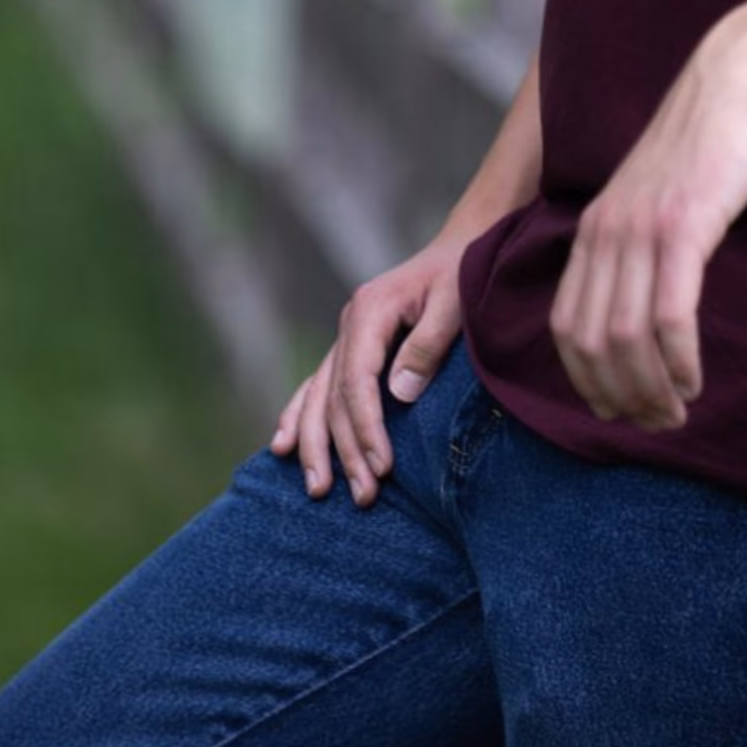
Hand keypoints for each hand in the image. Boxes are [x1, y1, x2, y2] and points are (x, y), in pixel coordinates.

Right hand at [269, 233, 466, 506]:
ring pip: (319, 398)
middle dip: (345, 451)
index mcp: (370, 310)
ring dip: (316, 446)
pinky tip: (283, 446)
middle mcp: (349, 324)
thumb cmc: (463, 275)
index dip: (366, 428)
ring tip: (319, 490)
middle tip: (364, 497)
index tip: (382, 468)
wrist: (460, 248)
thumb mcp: (455, 302)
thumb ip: (428, 346)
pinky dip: (299, 416)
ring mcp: (345, 335)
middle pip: (335, 398)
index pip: (357, 382)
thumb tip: (398, 395)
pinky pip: (316, 386)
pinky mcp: (351, 347)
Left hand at [550, 19, 746, 431]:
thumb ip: (640, 243)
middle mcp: (605, 232)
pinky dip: (678, 359)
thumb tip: (645, 301)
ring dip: (649, 388)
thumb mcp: (656, 197)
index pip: (567, 326)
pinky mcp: (684, 226)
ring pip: (626, 338)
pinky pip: (670, 314)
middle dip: (618, 397)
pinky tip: (695, 379)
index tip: (620, 411)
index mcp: (592, 228)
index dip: (587, 381)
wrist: (737, 78)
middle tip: (655, 424)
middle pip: (590, 343)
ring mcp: (641, 229)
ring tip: (676, 414)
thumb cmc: (707, 141)